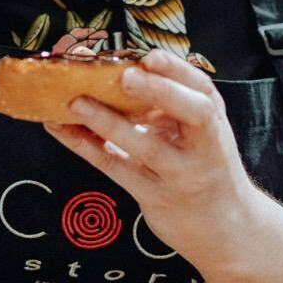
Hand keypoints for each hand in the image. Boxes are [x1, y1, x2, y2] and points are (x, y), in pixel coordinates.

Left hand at [43, 49, 265, 263]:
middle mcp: (202, 145)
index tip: (151, 57)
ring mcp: (178, 173)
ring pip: (147, 147)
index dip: (177, 71)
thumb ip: (172, 103)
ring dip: (109, 123)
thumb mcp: (200, 131)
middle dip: (160, 92)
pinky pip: (115, 167)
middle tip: (125, 76)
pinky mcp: (152, 195)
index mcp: (212, 120)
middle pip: (192, 114)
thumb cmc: (203, 165)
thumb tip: (119, 67)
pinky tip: (59, 127)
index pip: (203, 89)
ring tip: (76, 102)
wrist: (223, 225)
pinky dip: (84, 145)